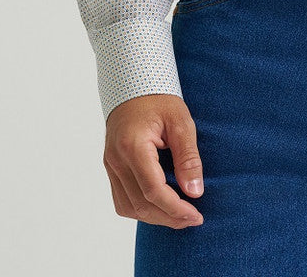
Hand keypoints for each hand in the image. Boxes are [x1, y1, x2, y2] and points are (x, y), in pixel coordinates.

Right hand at [104, 93, 204, 227]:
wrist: (134, 85)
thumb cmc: (159, 99)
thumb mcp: (181, 121)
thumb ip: (188, 157)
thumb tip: (195, 191)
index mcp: (132, 146)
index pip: (153, 190)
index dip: (175, 208)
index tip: (196, 215)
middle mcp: (116, 160)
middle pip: (141, 204)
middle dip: (169, 217)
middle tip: (193, 219)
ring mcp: (110, 165)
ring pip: (129, 207)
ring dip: (155, 217)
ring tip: (180, 216)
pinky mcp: (111, 168)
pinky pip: (122, 200)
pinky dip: (141, 209)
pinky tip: (161, 206)